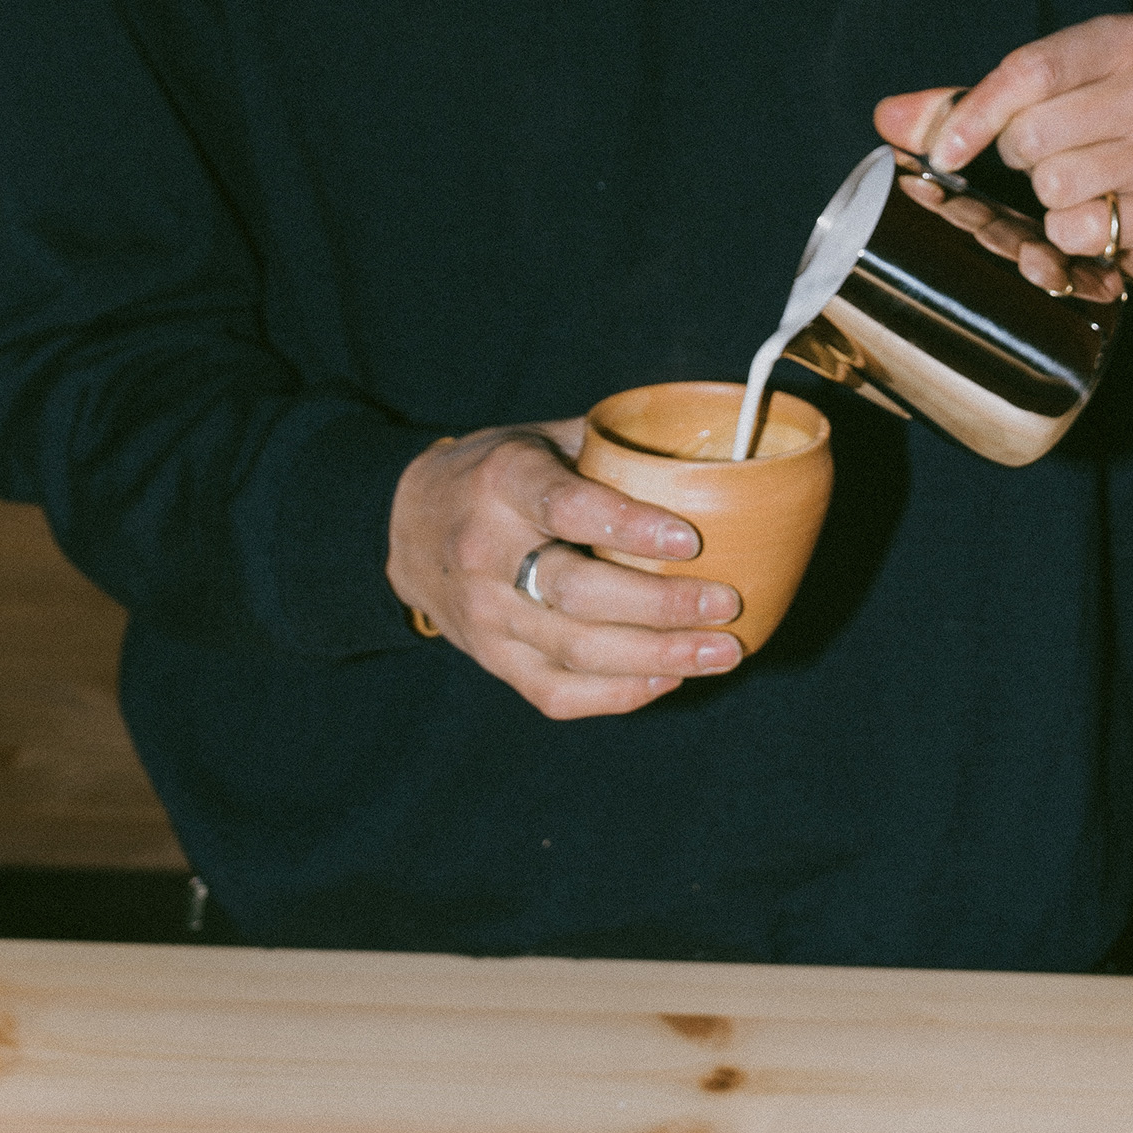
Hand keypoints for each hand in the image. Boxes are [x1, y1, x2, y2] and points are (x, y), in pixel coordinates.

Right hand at [386, 423, 744, 719]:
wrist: (407, 527)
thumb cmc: (497, 474)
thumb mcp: (540, 439)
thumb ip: (607, 451)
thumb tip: (704, 467)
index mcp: (502, 482)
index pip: (566, 507)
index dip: (630, 526)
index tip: (691, 540)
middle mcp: (485, 552)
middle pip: (576, 593)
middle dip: (660, 605)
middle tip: (725, 603)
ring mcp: (483, 617)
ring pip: (574, 651)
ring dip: (656, 658)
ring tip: (720, 652)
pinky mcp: (491, 660)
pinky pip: (557, 693)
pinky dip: (619, 693)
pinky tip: (669, 678)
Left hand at [874, 15, 1132, 297]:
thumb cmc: (1095, 134)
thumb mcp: (1038, 102)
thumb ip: (961, 106)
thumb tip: (887, 117)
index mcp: (1129, 39)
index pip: (1032, 69)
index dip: (975, 114)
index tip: (942, 152)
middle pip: (1035, 131)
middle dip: (1019, 156)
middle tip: (1045, 158)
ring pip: (1056, 183)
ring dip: (1049, 197)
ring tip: (1080, 185)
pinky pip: (1082, 228)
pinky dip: (1073, 233)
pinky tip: (1102, 216)